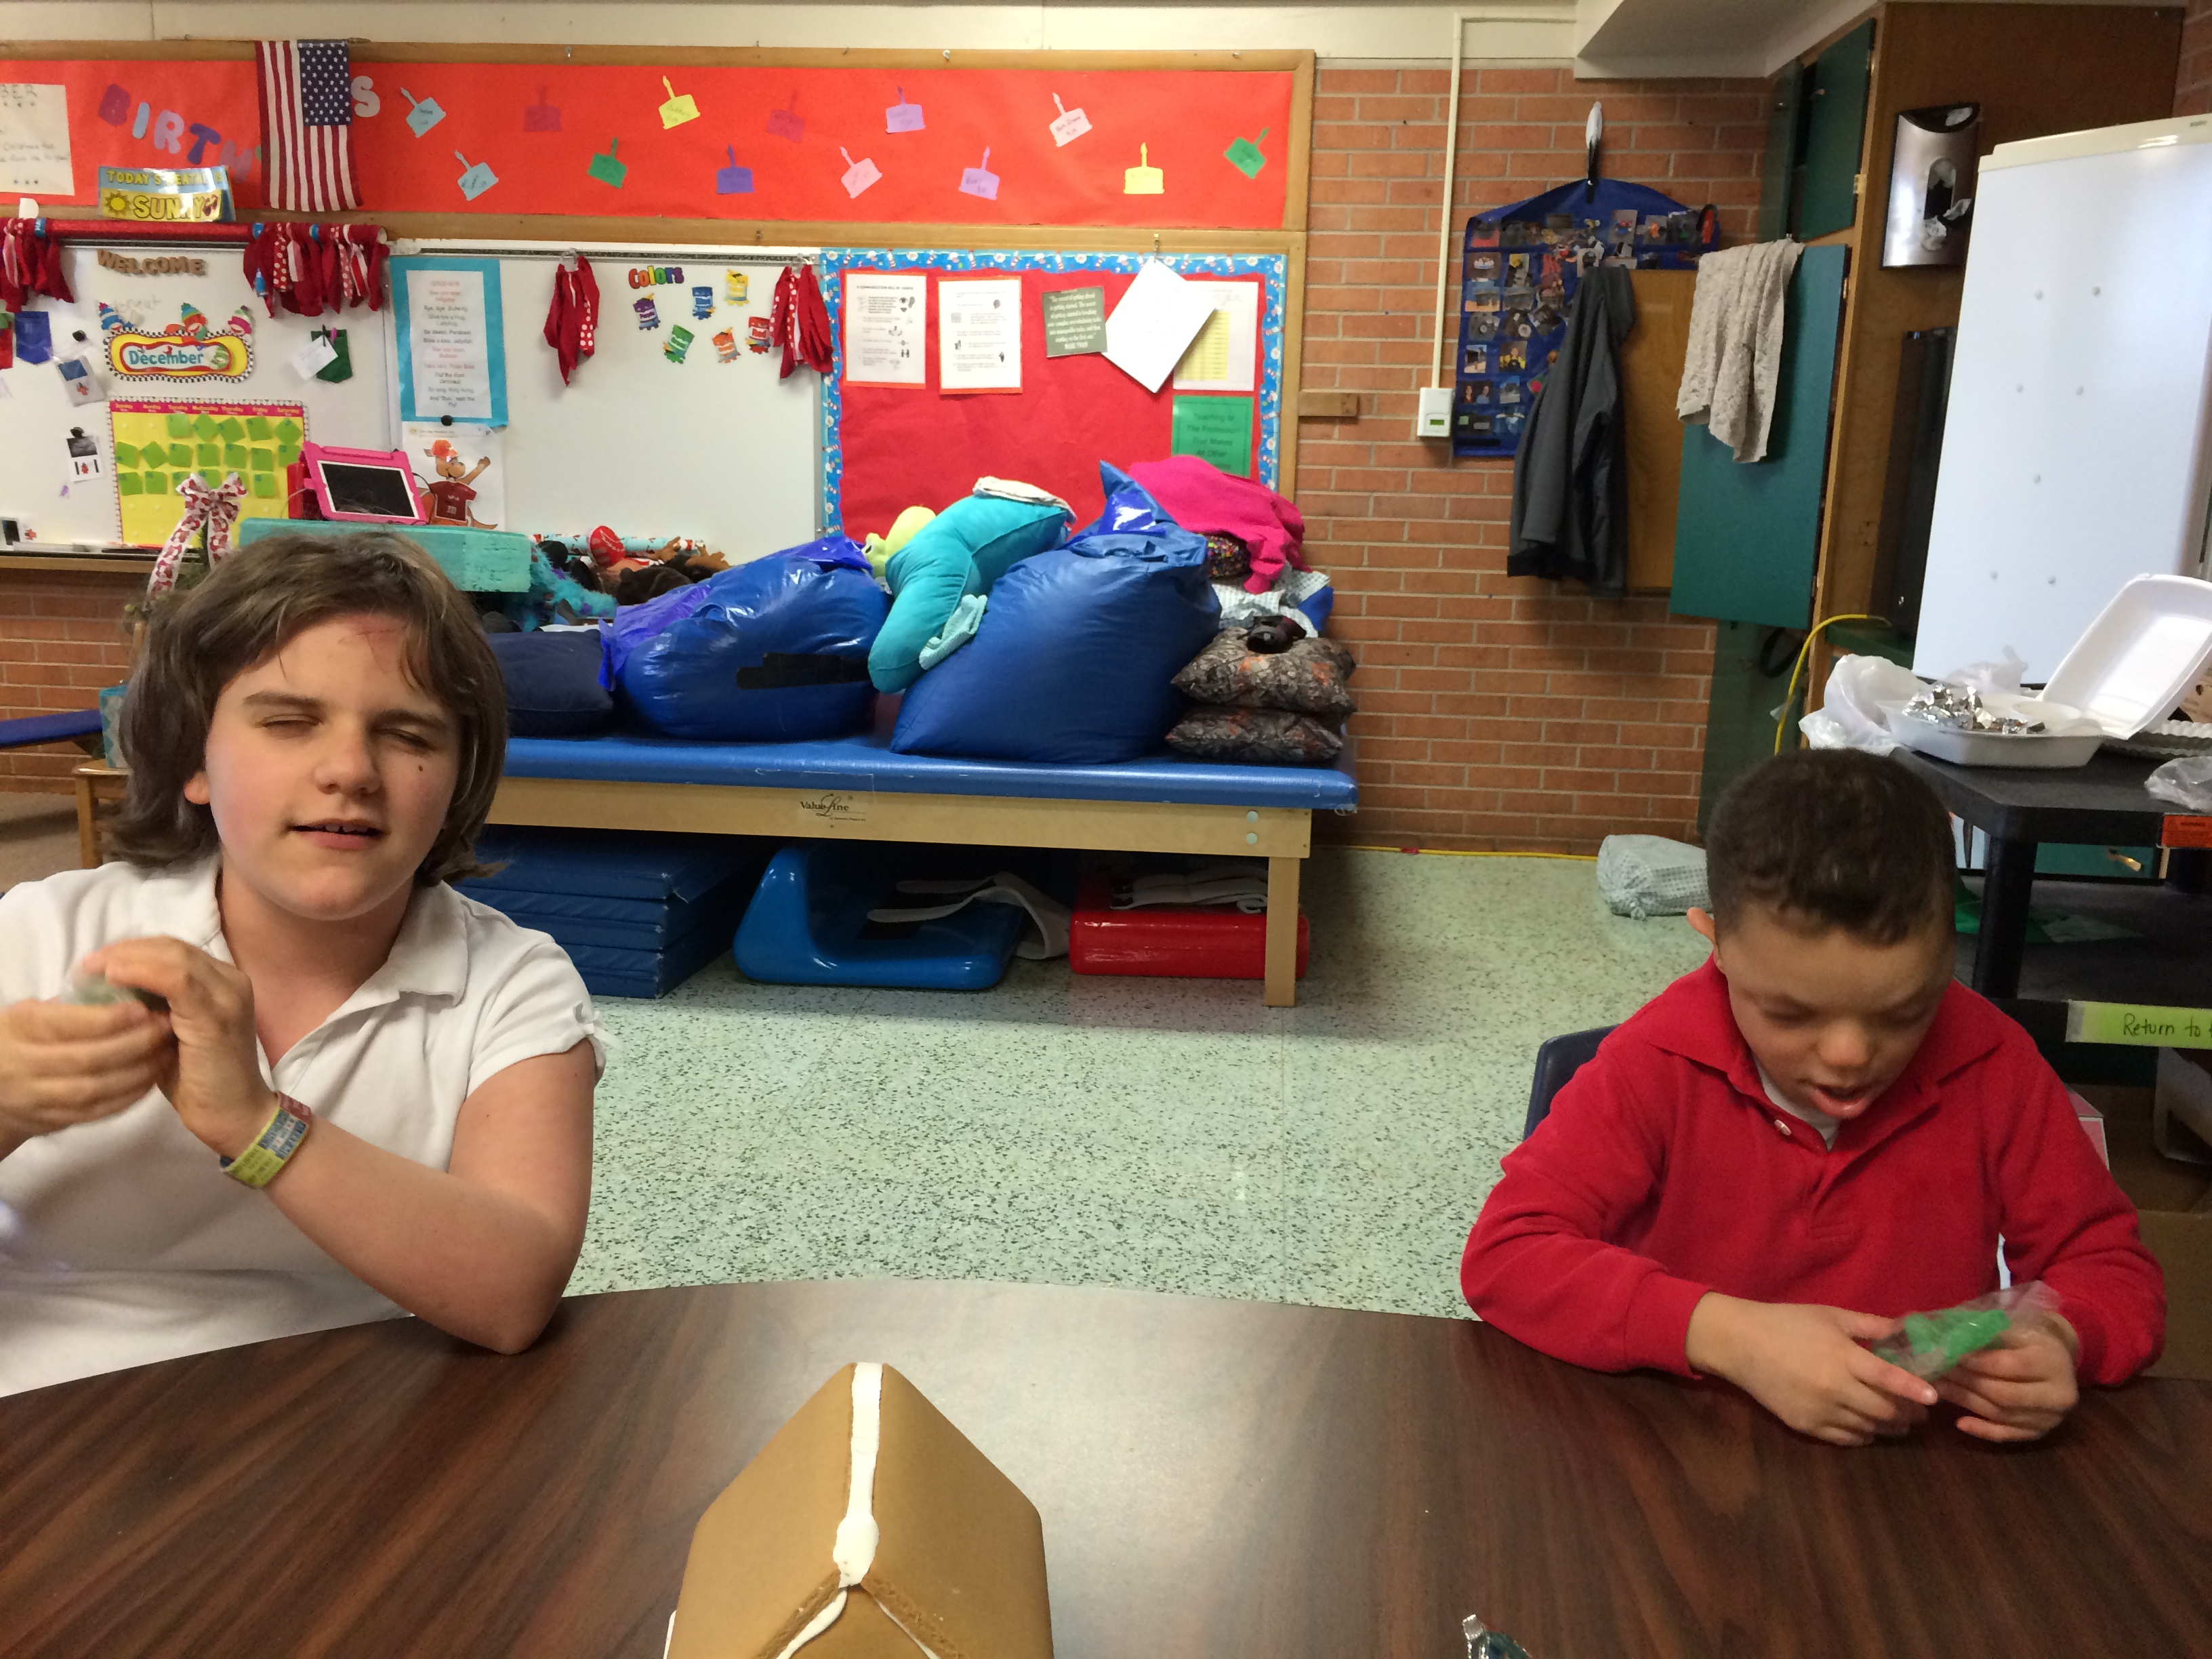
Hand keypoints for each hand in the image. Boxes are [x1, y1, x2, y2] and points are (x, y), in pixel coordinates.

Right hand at [0, 994, 171, 1144]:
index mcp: (19, 1026)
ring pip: (94, 1089)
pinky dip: (127, 1097)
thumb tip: (126, 984)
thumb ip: (73, 1004)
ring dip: (138, 1072)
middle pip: (86, 1059)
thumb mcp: (34, 1013)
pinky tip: (151, 1079)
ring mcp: (33, 1097)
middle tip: (167, 1028)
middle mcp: (21, 1064)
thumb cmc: (25, 1037)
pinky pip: (95, 1112)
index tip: (144, 1009)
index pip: (66, 1023)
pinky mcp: (49, 1120)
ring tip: (167, 1053)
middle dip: (134, 1044)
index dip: (108, 1019)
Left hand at [77, 938, 275, 1160]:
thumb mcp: (172, 1035)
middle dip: (125, 950)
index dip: (133, 950)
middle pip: (172, 947)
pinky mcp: (216, 1015)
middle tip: (86, 964)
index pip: (174, 950)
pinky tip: (113, 978)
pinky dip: (141, 972)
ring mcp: (228, 996)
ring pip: (174, 956)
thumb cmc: (199, 1081)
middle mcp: (231, 981)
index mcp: (223, 983)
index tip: (96, 963)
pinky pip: (177, 980)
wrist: (233, 1115)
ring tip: (92, 970)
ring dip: (127, 958)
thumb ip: (155, 1009)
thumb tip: (110, 991)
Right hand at [1687, 1293, 1938, 1446]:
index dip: (1914, 1388)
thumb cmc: (1787, 1322)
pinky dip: (1863, 1435)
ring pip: (1868, 1428)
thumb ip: (1870, 1325)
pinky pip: (1845, 1438)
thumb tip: (1906, 1330)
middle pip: (1884, 1410)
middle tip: (1919, 1410)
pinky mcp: (1806, 1425)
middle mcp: (1834, 1388)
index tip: (1934, 1396)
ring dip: (1888, 1426)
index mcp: (1842, 1357)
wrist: (1739, 1343)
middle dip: (1907, 1412)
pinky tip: (1869, 1428)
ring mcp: (1820, 1410)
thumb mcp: (1830, 1316)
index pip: (1888, 1378)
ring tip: (1899, 1421)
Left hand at [1935, 1317, 2078, 1442]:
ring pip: (2001, 1414)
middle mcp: (2057, 1395)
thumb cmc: (2031, 1338)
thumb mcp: (2016, 1327)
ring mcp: (2050, 1418)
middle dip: (1965, 1382)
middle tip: (1936, 1371)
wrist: (2060, 1360)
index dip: (1975, 1362)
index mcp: (2052, 1362)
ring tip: (1937, 1388)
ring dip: (1966, 1402)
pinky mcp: (2040, 1432)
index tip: (1948, 1354)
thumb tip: (1947, 1337)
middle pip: (2003, 1394)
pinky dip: (1983, 1430)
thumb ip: (1987, 1334)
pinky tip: (1959, 1422)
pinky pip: (2008, 1434)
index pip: (2007, 1365)